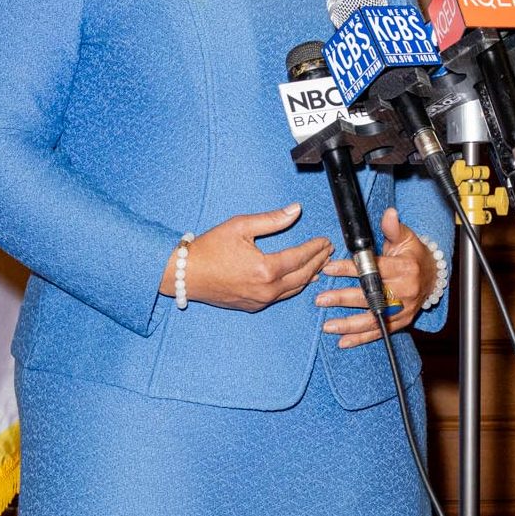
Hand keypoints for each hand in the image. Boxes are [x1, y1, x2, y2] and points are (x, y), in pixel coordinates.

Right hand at [162, 205, 331, 312]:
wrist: (185, 275)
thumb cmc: (209, 248)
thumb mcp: (240, 226)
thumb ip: (272, 220)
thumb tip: (296, 210)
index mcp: (266, 269)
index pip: (301, 258)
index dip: (316, 248)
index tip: (326, 240)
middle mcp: (266, 290)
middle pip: (303, 276)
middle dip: (319, 262)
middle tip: (329, 251)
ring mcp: (260, 301)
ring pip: (294, 289)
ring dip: (310, 275)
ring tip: (321, 264)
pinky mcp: (253, 306)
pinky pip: (281, 297)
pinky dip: (295, 286)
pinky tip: (300, 280)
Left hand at [317, 207, 437, 344]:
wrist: (434, 276)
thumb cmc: (414, 255)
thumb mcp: (406, 238)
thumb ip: (393, 228)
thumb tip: (389, 213)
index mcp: (405, 269)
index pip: (373, 270)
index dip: (350, 269)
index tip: (329, 268)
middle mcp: (405, 292)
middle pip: (370, 296)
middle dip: (343, 298)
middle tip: (321, 298)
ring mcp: (404, 309)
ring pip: (373, 318)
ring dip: (349, 324)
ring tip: (327, 325)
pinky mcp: (401, 322)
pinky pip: (380, 331)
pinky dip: (361, 338)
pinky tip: (343, 341)